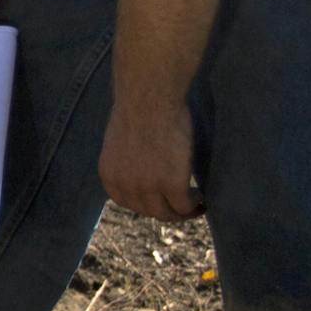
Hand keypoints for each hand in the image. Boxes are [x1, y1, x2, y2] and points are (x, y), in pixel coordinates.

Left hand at [98, 98, 203, 221]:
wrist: (150, 97)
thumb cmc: (139, 109)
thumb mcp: (121, 142)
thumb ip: (128, 162)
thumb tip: (143, 171)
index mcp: (109, 175)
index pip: (127, 202)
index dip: (147, 204)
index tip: (162, 201)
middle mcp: (125, 186)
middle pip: (148, 211)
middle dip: (167, 210)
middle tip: (184, 205)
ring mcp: (148, 187)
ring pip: (167, 213)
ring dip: (182, 212)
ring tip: (195, 203)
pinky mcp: (172, 184)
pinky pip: (185, 205)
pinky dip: (195, 205)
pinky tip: (202, 197)